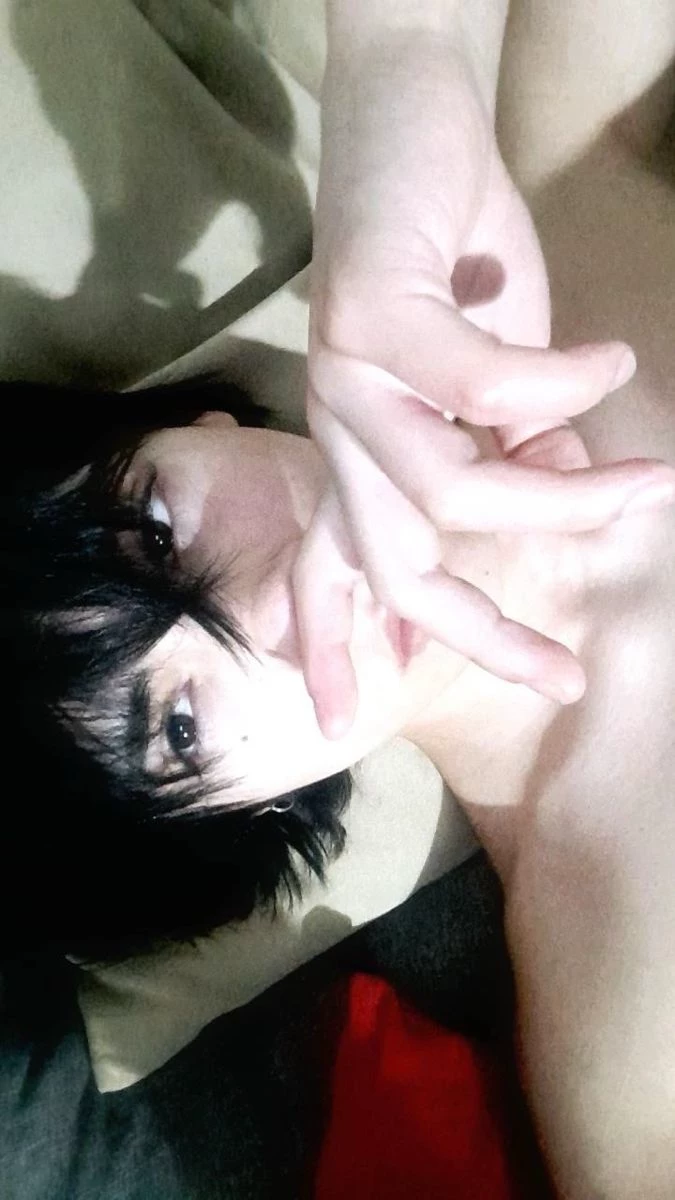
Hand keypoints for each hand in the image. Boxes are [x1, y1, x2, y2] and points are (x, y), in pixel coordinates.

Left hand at [295, 34, 673, 737]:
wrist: (409, 116)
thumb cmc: (451, 252)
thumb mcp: (495, 378)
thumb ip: (516, 450)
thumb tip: (565, 500)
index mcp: (356, 451)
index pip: (335, 569)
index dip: (334, 644)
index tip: (346, 718)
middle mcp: (335, 429)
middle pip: (397, 566)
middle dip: (481, 634)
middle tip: (561, 676)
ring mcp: (344, 378)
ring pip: (449, 493)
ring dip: (561, 502)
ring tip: (643, 481)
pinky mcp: (368, 315)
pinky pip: (481, 389)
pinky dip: (560, 386)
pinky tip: (606, 361)